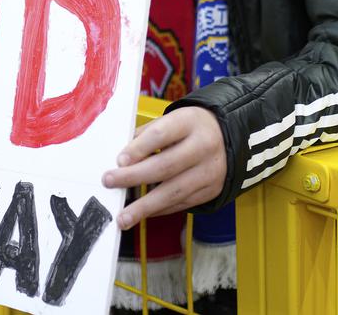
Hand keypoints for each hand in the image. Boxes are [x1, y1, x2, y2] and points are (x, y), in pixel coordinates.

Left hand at [102, 107, 225, 229]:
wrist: (227, 137)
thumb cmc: (189, 128)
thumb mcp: (171, 121)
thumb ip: (145, 137)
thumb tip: (120, 161)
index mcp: (190, 122)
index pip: (161, 135)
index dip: (138, 149)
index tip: (119, 161)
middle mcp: (203, 146)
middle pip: (165, 166)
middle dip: (134, 177)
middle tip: (110, 183)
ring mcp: (210, 170)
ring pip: (174, 192)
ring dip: (145, 206)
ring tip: (124, 217)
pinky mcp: (212, 190)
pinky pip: (182, 204)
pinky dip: (160, 210)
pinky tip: (144, 212)